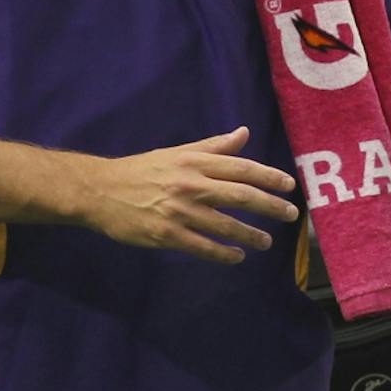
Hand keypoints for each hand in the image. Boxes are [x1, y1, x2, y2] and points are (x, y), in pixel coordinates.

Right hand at [78, 126, 299, 265]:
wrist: (100, 190)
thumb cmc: (142, 170)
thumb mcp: (178, 152)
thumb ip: (213, 146)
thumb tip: (243, 133)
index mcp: (194, 162)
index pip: (241, 168)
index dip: (269, 176)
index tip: (290, 186)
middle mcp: (190, 184)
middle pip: (240, 195)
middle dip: (270, 206)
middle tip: (291, 215)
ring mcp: (178, 211)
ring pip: (224, 224)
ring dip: (250, 235)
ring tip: (266, 242)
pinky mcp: (166, 234)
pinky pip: (202, 246)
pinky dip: (223, 253)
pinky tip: (237, 257)